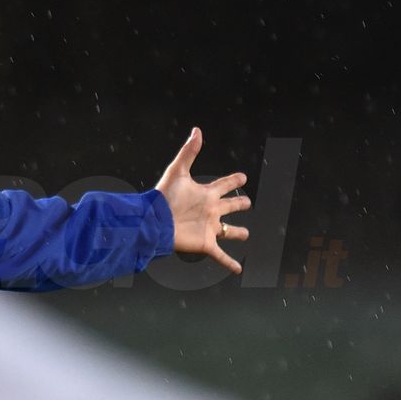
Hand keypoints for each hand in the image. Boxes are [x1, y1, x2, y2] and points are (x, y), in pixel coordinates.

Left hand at [155, 127, 250, 272]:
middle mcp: (210, 210)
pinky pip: (221, 255)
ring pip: (229, 231)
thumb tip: (197, 130)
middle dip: (239, 204)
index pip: (224, 185)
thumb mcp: (177, 171)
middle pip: (229, 206)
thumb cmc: (163, 197)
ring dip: (238, 233)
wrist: (153, 222)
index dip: (233, 181)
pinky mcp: (205, 244)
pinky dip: (230, 263)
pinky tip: (238, 270)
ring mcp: (209, 228)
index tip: (242, 177)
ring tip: (245, 235)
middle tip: (247, 202)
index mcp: (206, 194)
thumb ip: (188, 151)